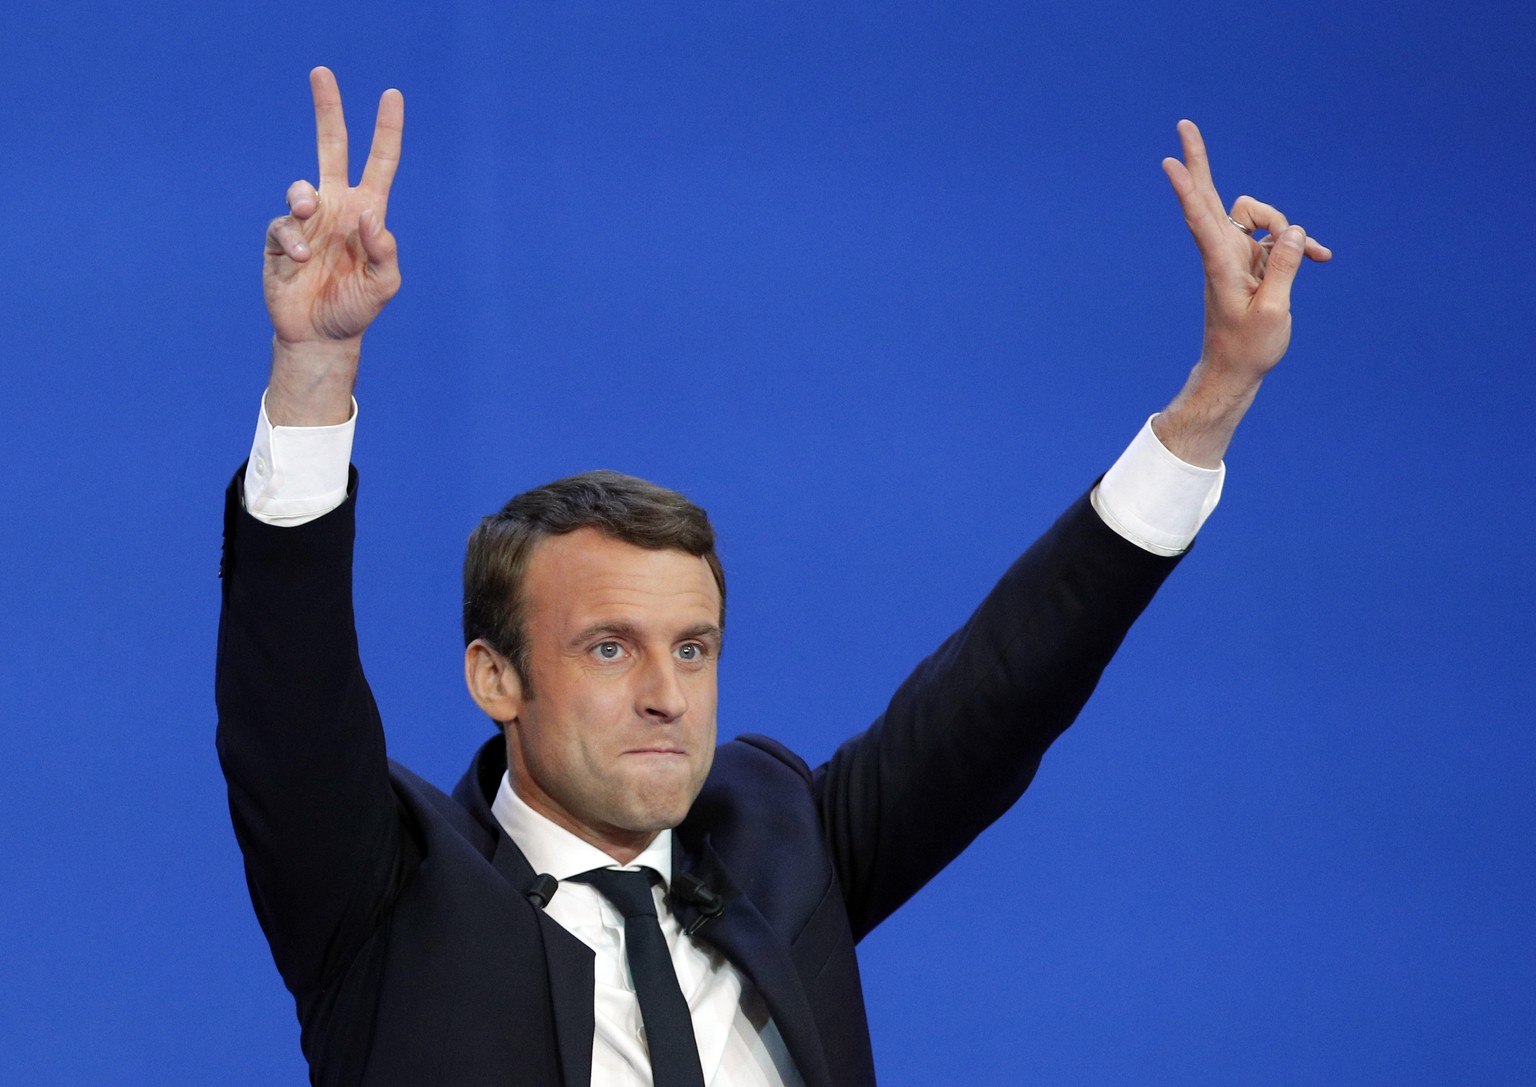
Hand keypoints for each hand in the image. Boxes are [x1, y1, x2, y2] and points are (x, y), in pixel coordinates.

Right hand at [262, 68, 402, 424]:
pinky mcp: (280, 240)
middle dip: (328, 111)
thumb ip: (384, 253)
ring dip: (303, 198)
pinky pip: (283, 227)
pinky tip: (300, 261)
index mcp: (367, 212)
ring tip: (308, 216)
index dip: (386, 131)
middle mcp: (336, 209)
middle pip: (331, 148)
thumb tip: (369, 217)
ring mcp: (306, 222)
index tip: (392, 95)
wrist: (320, 336)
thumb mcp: (384, 285)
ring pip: (300, 188)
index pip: (379, 163)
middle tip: (321, 73)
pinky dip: (292, 240)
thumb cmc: (357, 308)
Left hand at [1155, 120, 1330, 465]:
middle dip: (1199, 161)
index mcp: (1220, 265)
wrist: (1235, 370)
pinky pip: (1276, 238)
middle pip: (1208, 196)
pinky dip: (1297, 245)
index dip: (1187, 189)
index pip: (1200, 218)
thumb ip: (1286, 266)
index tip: (1170, 162)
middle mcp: (1223, 252)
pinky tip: (1322, 257)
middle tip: (1184, 124)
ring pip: (1258, 215)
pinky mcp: (1250, 260)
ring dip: (1284, 226)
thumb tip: (1296, 230)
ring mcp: (1235, 253)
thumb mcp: (1274, 310)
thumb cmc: (1248, 347)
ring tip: (1309, 257)